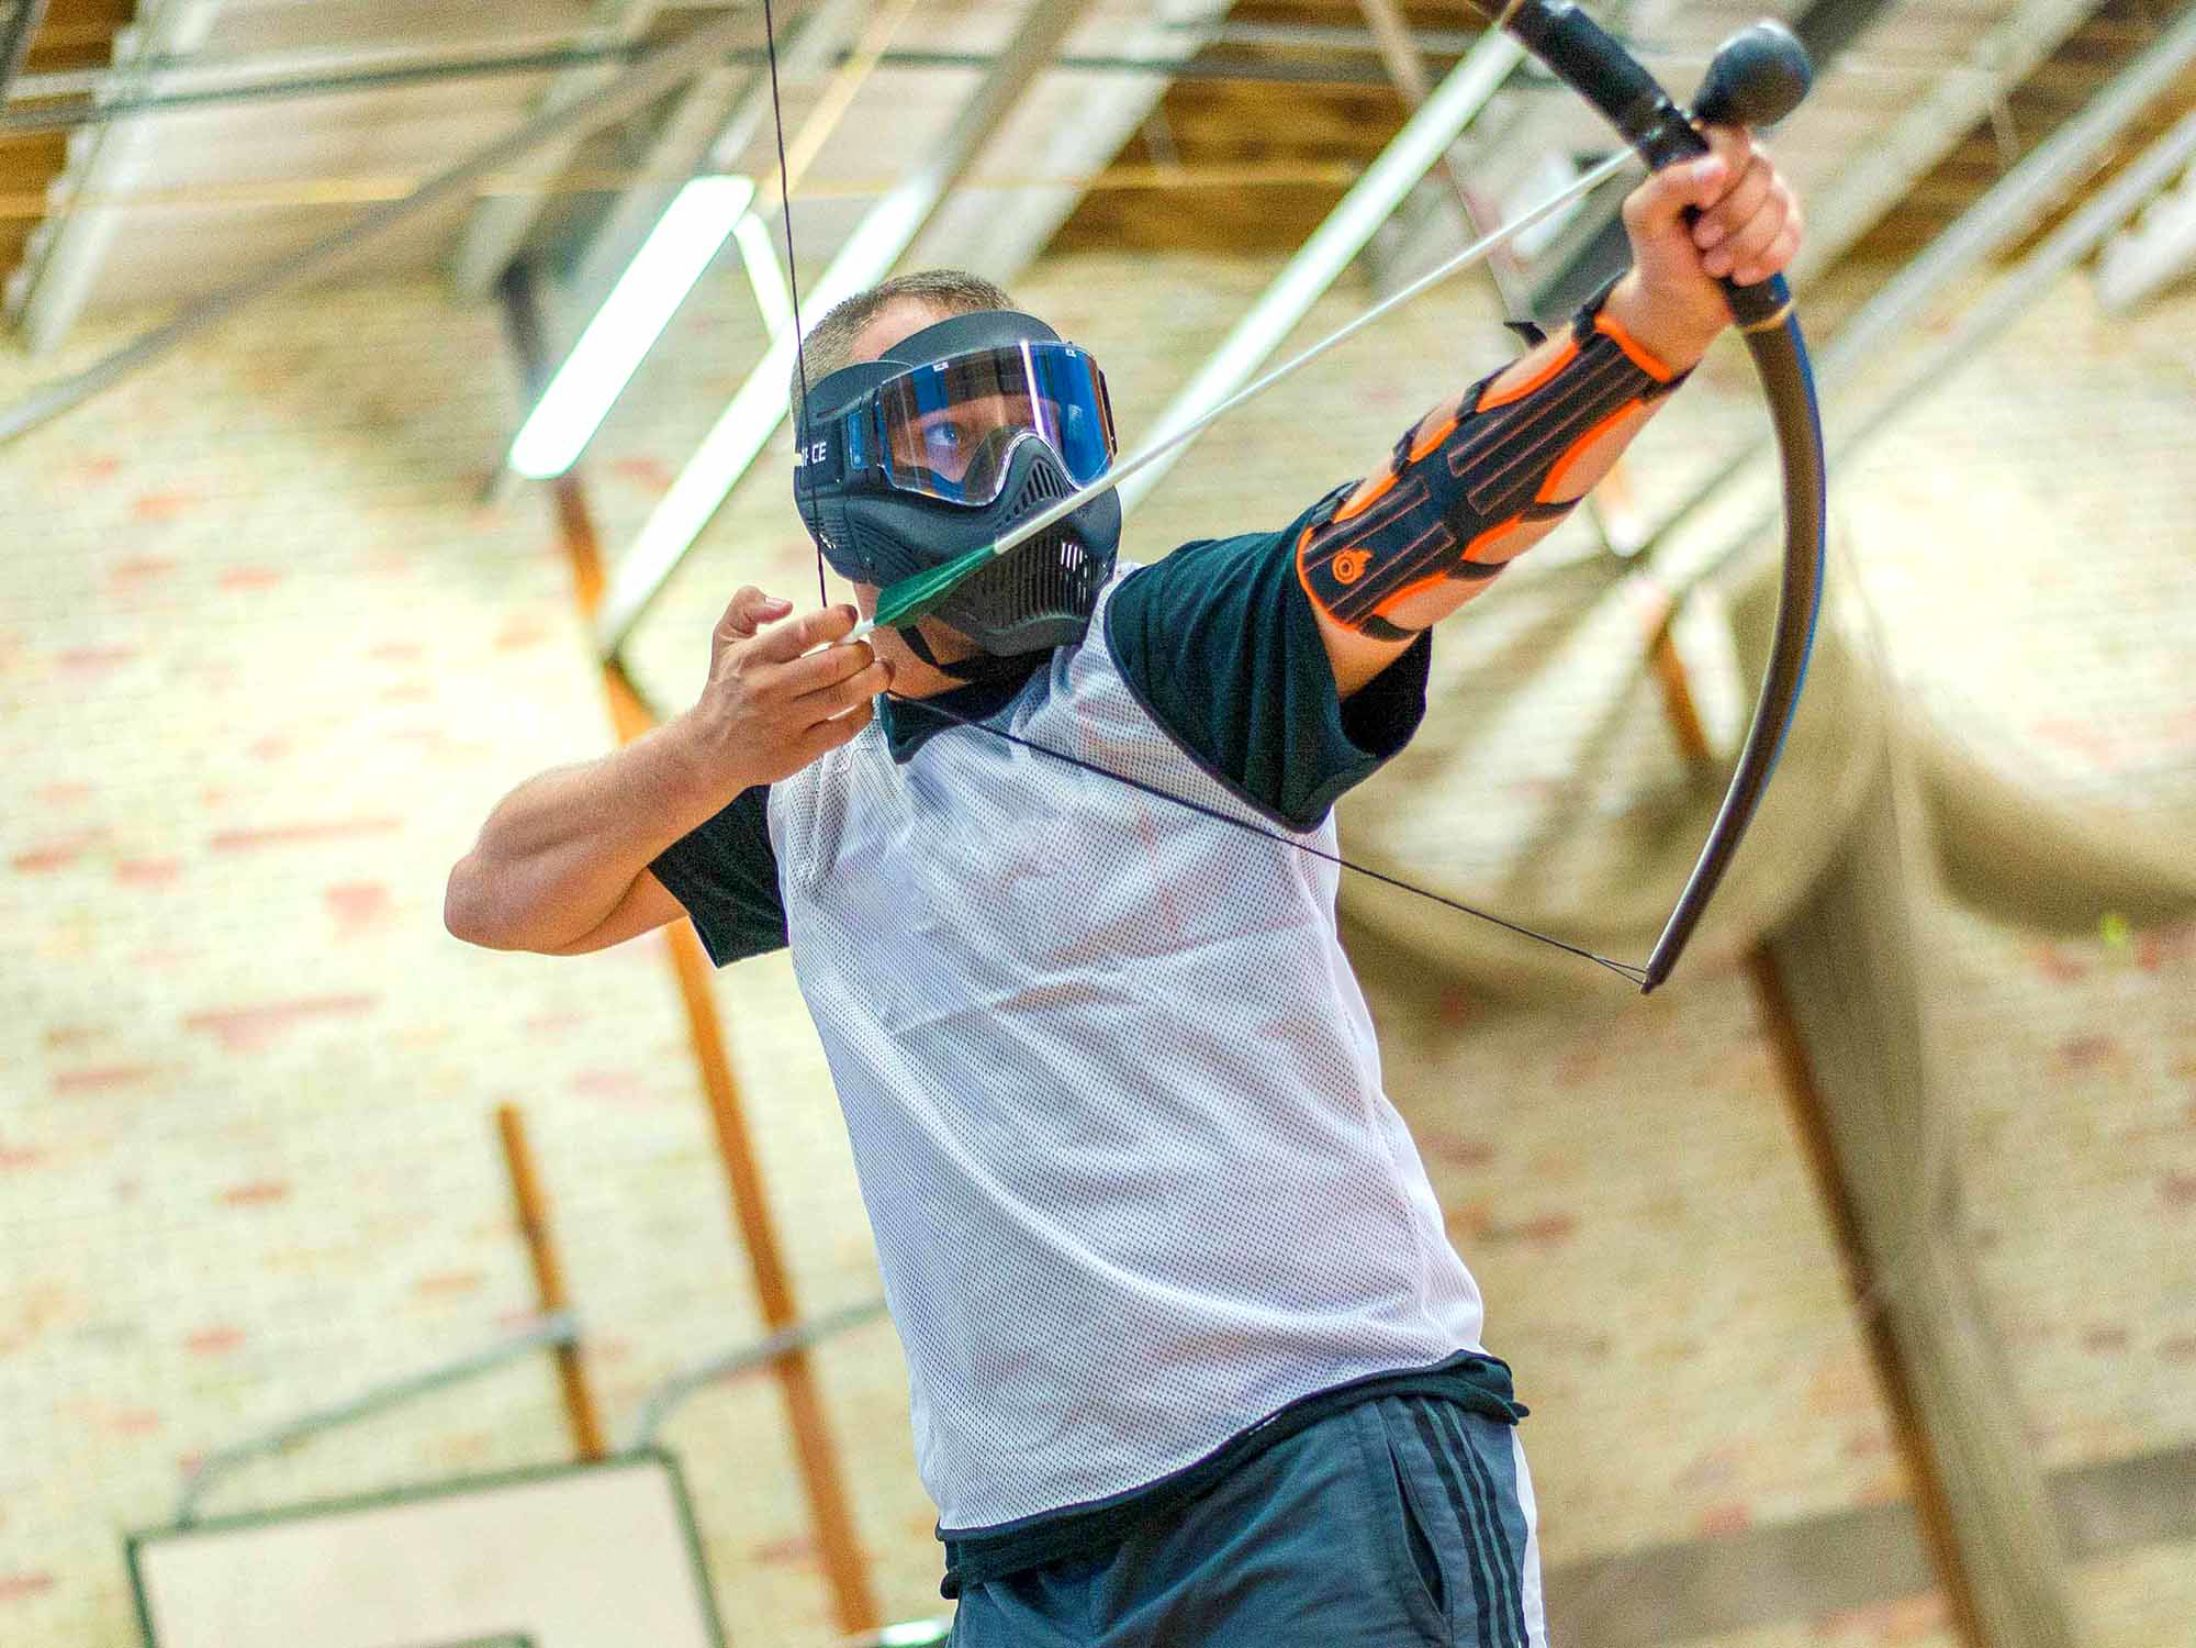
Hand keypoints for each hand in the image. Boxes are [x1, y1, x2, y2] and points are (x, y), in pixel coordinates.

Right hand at [676, 589, 892, 793]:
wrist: (710, 750)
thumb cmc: (727, 688)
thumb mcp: (725, 639)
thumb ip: (747, 605)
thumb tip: (786, 604)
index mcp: (754, 657)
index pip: (803, 632)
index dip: (836, 619)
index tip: (850, 616)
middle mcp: (770, 688)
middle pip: (833, 664)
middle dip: (862, 651)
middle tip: (867, 647)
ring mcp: (786, 722)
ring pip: (843, 696)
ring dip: (874, 679)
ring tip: (883, 669)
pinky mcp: (800, 750)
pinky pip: (844, 728)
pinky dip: (864, 711)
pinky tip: (866, 700)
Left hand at [1609, 127, 1804, 369]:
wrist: (1678, 302)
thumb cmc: (1660, 253)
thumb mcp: (1645, 217)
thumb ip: (1669, 183)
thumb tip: (1717, 167)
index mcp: (1707, 154)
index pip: (1733, 136)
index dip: (1723, 168)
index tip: (1701, 202)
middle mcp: (1744, 168)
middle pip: (1760, 172)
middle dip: (1728, 217)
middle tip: (1700, 241)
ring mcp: (1770, 197)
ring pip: (1778, 206)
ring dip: (1741, 246)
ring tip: (1714, 264)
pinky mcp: (1788, 228)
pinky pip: (1791, 236)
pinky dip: (1761, 261)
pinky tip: (1739, 273)